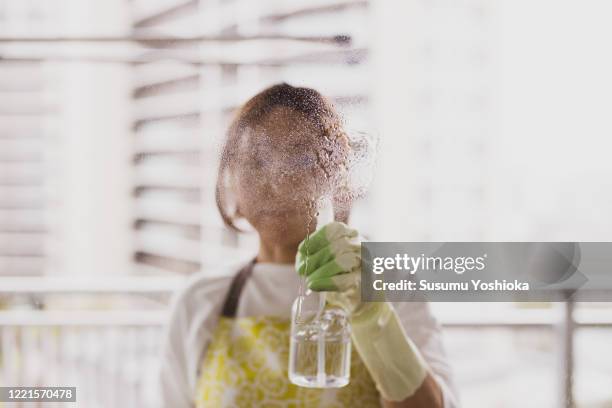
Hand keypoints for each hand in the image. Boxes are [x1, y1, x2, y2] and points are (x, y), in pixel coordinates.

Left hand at [296, 222, 428, 401]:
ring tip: (310, 281)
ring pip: (343, 261)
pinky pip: (346, 281)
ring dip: (321, 271)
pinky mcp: (367, 284)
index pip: (335, 230)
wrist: (367, 305)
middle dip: (315, 258)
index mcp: (355, 238)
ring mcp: (368, 266)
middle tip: (302, 270)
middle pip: (337, 246)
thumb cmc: (345, 281)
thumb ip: (319, 256)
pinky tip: (316, 286)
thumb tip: (301, 258)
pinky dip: (327, 283)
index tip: (301, 251)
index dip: (316, 240)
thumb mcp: (332, 263)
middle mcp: (364, 248)